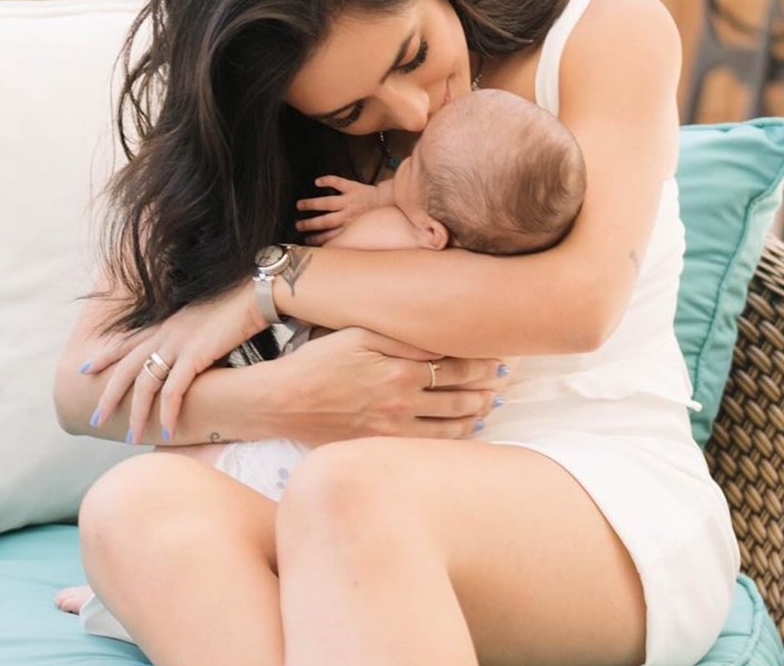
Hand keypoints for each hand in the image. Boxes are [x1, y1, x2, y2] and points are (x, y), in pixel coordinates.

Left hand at [82, 281, 265, 443]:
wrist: (256, 292)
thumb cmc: (238, 305)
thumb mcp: (206, 320)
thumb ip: (193, 335)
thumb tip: (192, 351)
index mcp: (167, 324)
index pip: (127, 342)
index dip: (104, 356)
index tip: (85, 368)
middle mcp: (166, 333)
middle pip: (127, 368)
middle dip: (109, 395)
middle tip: (94, 418)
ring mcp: (178, 344)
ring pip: (146, 384)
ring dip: (137, 414)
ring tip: (130, 437)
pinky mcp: (196, 355)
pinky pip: (173, 390)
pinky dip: (166, 413)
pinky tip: (164, 431)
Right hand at [270, 327, 508, 445]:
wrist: (280, 402)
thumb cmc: (316, 362)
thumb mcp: (357, 335)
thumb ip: (402, 338)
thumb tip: (442, 342)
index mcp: (400, 371)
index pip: (456, 366)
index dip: (483, 363)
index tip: (499, 359)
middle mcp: (402, 403)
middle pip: (460, 398)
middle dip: (486, 389)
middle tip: (503, 382)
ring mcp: (393, 430)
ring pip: (450, 426)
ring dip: (476, 414)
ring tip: (490, 405)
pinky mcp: (382, 448)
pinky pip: (429, 447)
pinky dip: (453, 439)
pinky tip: (463, 431)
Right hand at [295, 175, 390, 245]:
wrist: (388, 201)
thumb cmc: (374, 218)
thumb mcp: (364, 231)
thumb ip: (350, 237)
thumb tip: (335, 248)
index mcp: (351, 227)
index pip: (331, 235)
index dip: (318, 238)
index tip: (306, 240)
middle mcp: (349, 215)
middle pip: (326, 221)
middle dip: (311, 224)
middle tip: (297, 225)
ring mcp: (350, 200)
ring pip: (328, 203)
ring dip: (313, 204)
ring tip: (299, 205)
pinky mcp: (353, 187)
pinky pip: (338, 183)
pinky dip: (327, 181)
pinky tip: (317, 182)